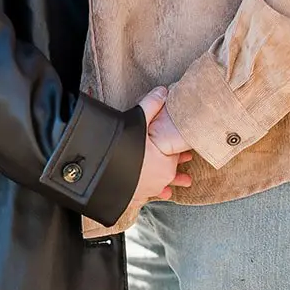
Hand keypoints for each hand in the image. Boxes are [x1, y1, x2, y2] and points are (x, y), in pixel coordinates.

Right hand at [128, 87, 192, 210]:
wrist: (100, 169)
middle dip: (178, 176)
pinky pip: (140, 199)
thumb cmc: (125, 145)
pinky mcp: (130, 198)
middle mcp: (158, 180)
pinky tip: (143, 199)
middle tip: (187, 179)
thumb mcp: (140, 120)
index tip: (189, 155)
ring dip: (163, 190)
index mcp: (166, 164)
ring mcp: (144, 191)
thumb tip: (164, 90)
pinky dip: (143, 197)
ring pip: (157, 190)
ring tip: (168, 193)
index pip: (177, 157)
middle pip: (171, 176)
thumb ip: (152, 104)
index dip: (181, 154)